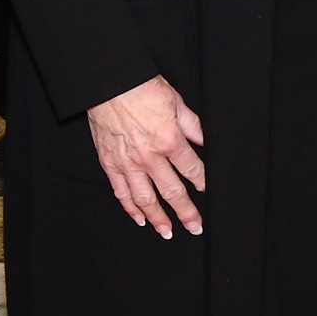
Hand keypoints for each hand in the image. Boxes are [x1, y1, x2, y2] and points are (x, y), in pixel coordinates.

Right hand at [88, 75, 205, 239]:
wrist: (108, 83)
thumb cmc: (142, 88)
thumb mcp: (176, 102)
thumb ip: (192, 126)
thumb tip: (206, 142)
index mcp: (169, 140)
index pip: (192, 170)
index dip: (203, 183)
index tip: (208, 192)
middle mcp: (149, 157)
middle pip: (172, 192)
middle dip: (186, 212)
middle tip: (195, 227)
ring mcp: (128, 163)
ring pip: (146, 199)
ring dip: (159, 218)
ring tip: (168, 232)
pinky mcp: (110, 164)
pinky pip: (121, 192)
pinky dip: (131, 209)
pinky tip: (140, 219)